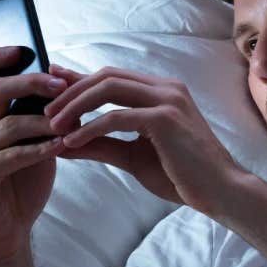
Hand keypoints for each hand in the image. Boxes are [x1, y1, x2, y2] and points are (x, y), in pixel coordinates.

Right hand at [0, 47, 68, 261]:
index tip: (27, 46)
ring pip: (6, 123)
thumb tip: (66, 82)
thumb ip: (41, 116)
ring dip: (44, 121)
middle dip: (30, 82)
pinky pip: (10, 156)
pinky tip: (63, 146)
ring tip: (73, 123)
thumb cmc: (21, 184)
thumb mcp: (34, 142)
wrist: (5, 232)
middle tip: (61, 84)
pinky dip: (39, 149)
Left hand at [42, 65, 242, 215]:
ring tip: (53, 125)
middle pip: (106, 75)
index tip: (48, 87)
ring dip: (75, 105)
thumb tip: (62, 143)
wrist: (221, 192)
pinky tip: (72, 142)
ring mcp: (168, 100)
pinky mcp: (165, 119)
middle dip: (71, 91)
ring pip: (109, 88)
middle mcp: (166, 88)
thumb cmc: (183, 176)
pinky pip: (117, 116)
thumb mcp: (133, 156)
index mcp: (162, 92)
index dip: (77, 79)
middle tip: (45, 112)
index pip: (112, 77)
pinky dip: (90, 127)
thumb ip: (101, 144)